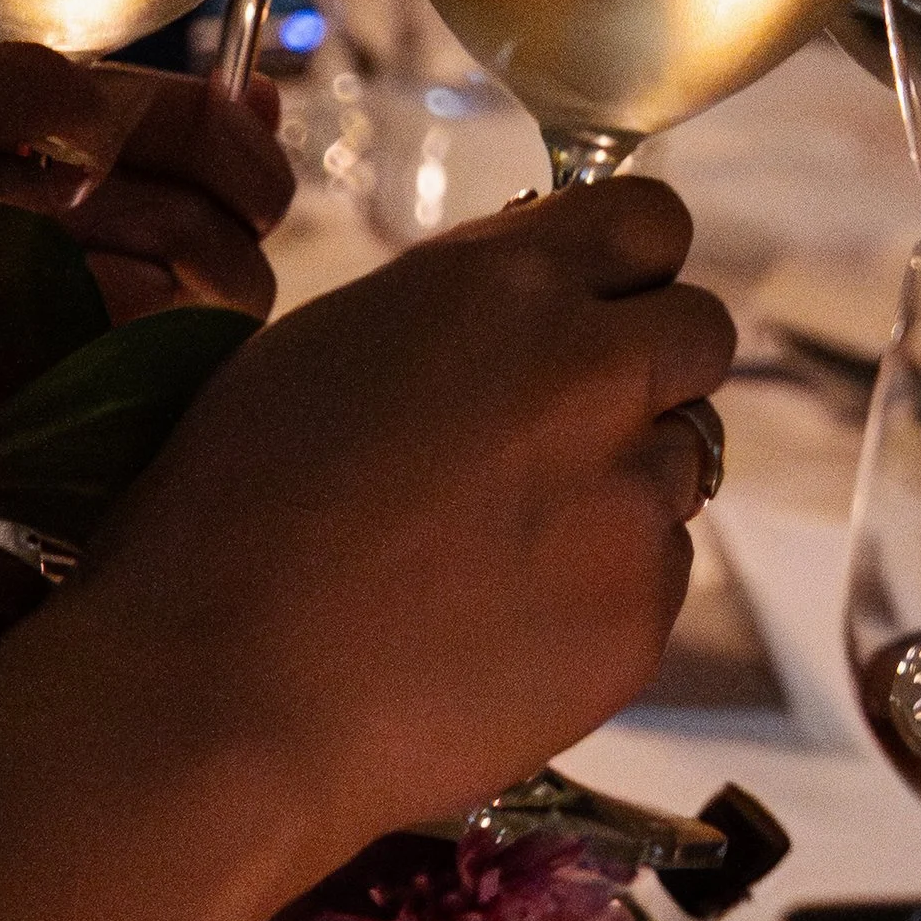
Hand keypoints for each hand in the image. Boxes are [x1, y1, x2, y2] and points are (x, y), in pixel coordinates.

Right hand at [47, 175, 736, 893]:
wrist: (220, 700)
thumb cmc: (229, 518)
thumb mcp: (325, 348)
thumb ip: (457, 313)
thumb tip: (526, 310)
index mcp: (501, 286)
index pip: (648, 221)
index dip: (627, 268)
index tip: (597, 308)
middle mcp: (591, 373)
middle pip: (701, 333)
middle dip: (650, 369)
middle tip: (565, 431)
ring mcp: (628, 499)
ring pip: (680, 462)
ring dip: (620, 485)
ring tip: (500, 548)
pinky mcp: (642, 615)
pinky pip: (656, 574)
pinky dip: (601, 590)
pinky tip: (500, 625)